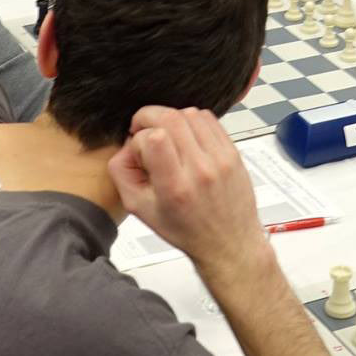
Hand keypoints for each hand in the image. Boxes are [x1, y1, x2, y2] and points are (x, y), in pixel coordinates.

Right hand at [108, 106, 268, 273]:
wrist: (228, 242)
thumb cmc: (188, 229)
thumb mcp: (141, 210)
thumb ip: (122, 173)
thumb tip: (126, 144)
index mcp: (176, 187)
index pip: (154, 138)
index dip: (139, 138)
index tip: (140, 149)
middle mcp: (201, 170)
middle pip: (171, 118)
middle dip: (149, 117)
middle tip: (145, 130)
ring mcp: (221, 159)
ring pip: (190, 114)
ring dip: (171, 118)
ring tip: (168, 137)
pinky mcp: (233, 152)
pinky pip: (209, 119)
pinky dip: (192, 121)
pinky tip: (186, 137)